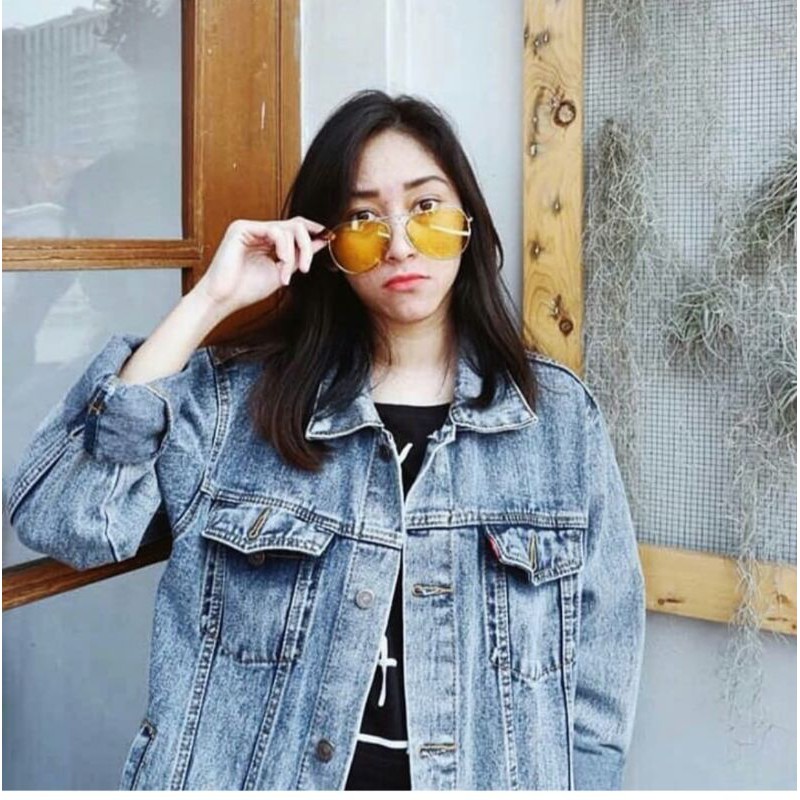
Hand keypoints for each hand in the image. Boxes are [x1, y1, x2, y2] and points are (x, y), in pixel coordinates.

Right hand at [192, 216, 328, 315]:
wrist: (224, 299)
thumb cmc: (247, 289)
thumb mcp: (282, 272)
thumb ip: (299, 257)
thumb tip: (321, 241)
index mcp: (267, 239)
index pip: (295, 227)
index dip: (313, 230)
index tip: (329, 237)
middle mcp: (259, 230)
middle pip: (295, 225)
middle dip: (307, 246)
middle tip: (306, 267)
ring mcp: (251, 228)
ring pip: (288, 228)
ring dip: (293, 255)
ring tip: (286, 274)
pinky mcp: (242, 228)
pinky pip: (275, 231)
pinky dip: (284, 250)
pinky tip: (280, 265)